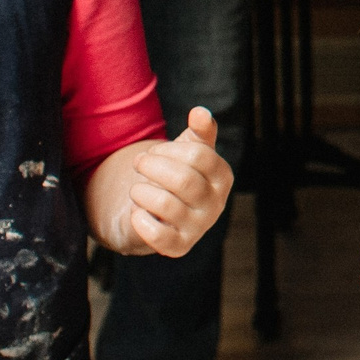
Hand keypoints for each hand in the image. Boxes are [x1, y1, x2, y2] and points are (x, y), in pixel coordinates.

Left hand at [122, 109, 233, 257]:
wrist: (159, 213)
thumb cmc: (177, 175)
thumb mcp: (189, 149)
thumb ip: (199, 131)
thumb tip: (201, 112)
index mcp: (222, 177)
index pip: (199, 155)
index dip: (168, 149)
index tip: (154, 151)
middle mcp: (216, 204)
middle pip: (183, 180)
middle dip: (152, 166)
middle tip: (139, 163)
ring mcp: (199, 227)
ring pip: (165, 204)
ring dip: (141, 191)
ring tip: (138, 189)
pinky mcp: (179, 247)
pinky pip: (157, 235)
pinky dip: (140, 219)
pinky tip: (137, 212)